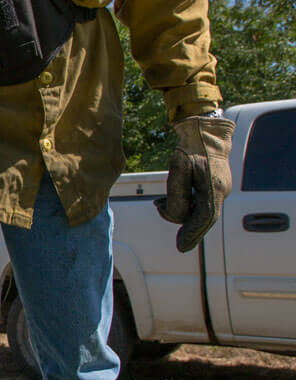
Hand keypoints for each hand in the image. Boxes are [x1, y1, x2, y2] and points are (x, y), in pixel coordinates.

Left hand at [156, 114, 233, 252]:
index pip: (204, 219)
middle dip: (179, 218)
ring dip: (179, 209)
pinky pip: (200, 202)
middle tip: (158, 208)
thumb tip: (173, 216)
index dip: (192, 235)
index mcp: (215, 188)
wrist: (204, 130)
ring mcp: (220, 188)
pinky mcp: (215, 185)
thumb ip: (176, 196)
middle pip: (200, 217)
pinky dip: (185, 203)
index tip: (181, 248)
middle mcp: (221, 191)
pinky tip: (167, 199)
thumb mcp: (179, 170)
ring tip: (158, 202)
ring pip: (199, 209)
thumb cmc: (191, 147)